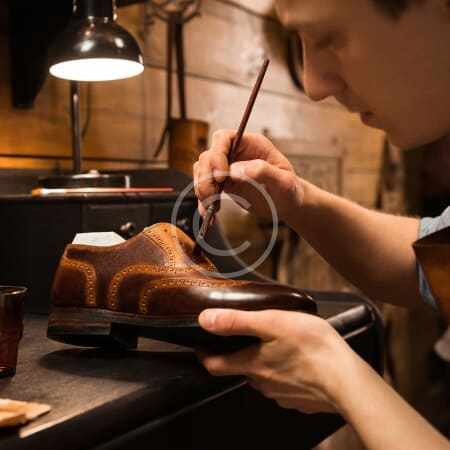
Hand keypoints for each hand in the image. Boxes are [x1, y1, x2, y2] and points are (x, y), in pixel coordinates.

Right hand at [193, 130, 302, 221]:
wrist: (287, 204)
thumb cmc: (289, 189)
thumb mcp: (283, 181)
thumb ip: (263, 171)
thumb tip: (236, 170)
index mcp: (250, 144)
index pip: (223, 138)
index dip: (217, 154)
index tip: (220, 175)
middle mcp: (235, 153)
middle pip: (208, 156)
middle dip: (206, 176)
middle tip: (212, 195)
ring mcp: (227, 168)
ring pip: (202, 172)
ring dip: (202, 189)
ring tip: (211, 207)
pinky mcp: (223, 184)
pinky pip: (206, 189)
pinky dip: (204, 202)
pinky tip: (208, 215)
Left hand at [197, 308, 358, 413]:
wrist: (348, 380)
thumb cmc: (313, 348)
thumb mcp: (272, 323)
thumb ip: (237, 321)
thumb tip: (205, 320)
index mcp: (252, 364)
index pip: (214, 365)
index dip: (204, 353)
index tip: (201, 344)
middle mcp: (262, 383)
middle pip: (240, 368)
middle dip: (240, 352)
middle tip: (249, 334)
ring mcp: (280, 394)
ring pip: (263, 376)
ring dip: (264, 361)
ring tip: (277, 344)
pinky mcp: (298, 398)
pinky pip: (283, 384)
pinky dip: (284, 372)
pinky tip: (297, 360)